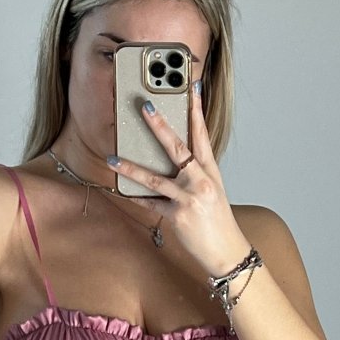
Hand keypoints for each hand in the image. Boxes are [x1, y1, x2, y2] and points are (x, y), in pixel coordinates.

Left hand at [106, 83, 251, 276]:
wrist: (227, 252)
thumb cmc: (219, 222)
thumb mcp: (213, 192)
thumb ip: (196, 174)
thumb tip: (174, 161)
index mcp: (211, 172)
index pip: (203, 135)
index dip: (197, 109)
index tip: (191, 87)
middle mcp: (200, 181)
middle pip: (178, 148)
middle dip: (160, 126)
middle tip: (145, 107)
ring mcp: (188, 198)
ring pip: (154, 178)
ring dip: (131, 167)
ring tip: (112, 158)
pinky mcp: (177, 216)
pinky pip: (150, 203)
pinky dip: (135, 197)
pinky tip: (119, 189)